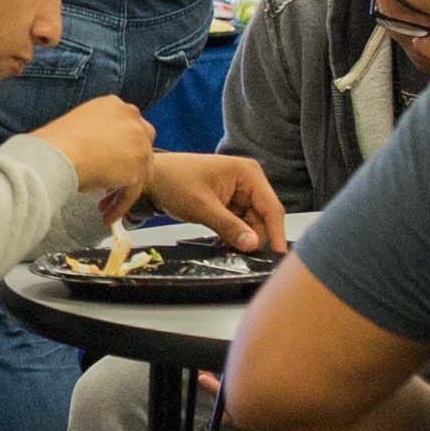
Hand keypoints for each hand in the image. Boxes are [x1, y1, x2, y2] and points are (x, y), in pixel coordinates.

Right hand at [42, 96, 157, 198]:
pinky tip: (107, 217)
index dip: (119, 148)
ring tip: (104, 206)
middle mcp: (131, 119)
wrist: (54, 154)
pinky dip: (119, 206)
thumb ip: (96, 135)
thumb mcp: (78, 126)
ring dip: (122, 190)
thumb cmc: (53, 143)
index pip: (127, 128)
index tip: (108, 163)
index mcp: (114, 104)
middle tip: (111, 184)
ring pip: (138, 172)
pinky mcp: (137, 168)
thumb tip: (97, 155)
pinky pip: (131, 192)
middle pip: (141, 146)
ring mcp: (138, 143)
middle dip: (129, 165)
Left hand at [140, 151, 284, 253]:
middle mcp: (249, 182)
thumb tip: (253, 244)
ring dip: (241, 239)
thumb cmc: (174, 181)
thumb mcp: (202, 206)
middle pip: (263, 219)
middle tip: (241, 257)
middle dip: (254, 238)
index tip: (277, 257)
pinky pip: (240, 225)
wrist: (152, 178)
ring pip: (252, 225)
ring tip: (225, 248)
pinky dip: (233, 236)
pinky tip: (222, 244)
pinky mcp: (231, 204)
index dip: (276, 233)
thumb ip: (229, 226)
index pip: (271, 207)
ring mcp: (240, 194)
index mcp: (248, 174)